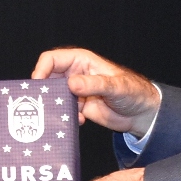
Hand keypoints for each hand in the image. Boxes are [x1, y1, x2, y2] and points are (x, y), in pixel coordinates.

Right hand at [31, 48, 159, 137]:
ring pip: (54, 97)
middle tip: (44, 104)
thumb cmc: (133, 91)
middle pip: (48, 79)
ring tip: (62, 115)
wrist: (141, 113)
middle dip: (45, 91)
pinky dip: (66, 117)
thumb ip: (94, 84)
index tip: (39, 85)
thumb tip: (71, 83)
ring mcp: (75, 92)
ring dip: (55, 107)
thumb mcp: (115, 86)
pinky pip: (63, 111)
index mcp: (81, 61)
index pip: (52, 59)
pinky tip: (80, 121)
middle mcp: (74, 74)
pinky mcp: (78, 107)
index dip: (41, 70)